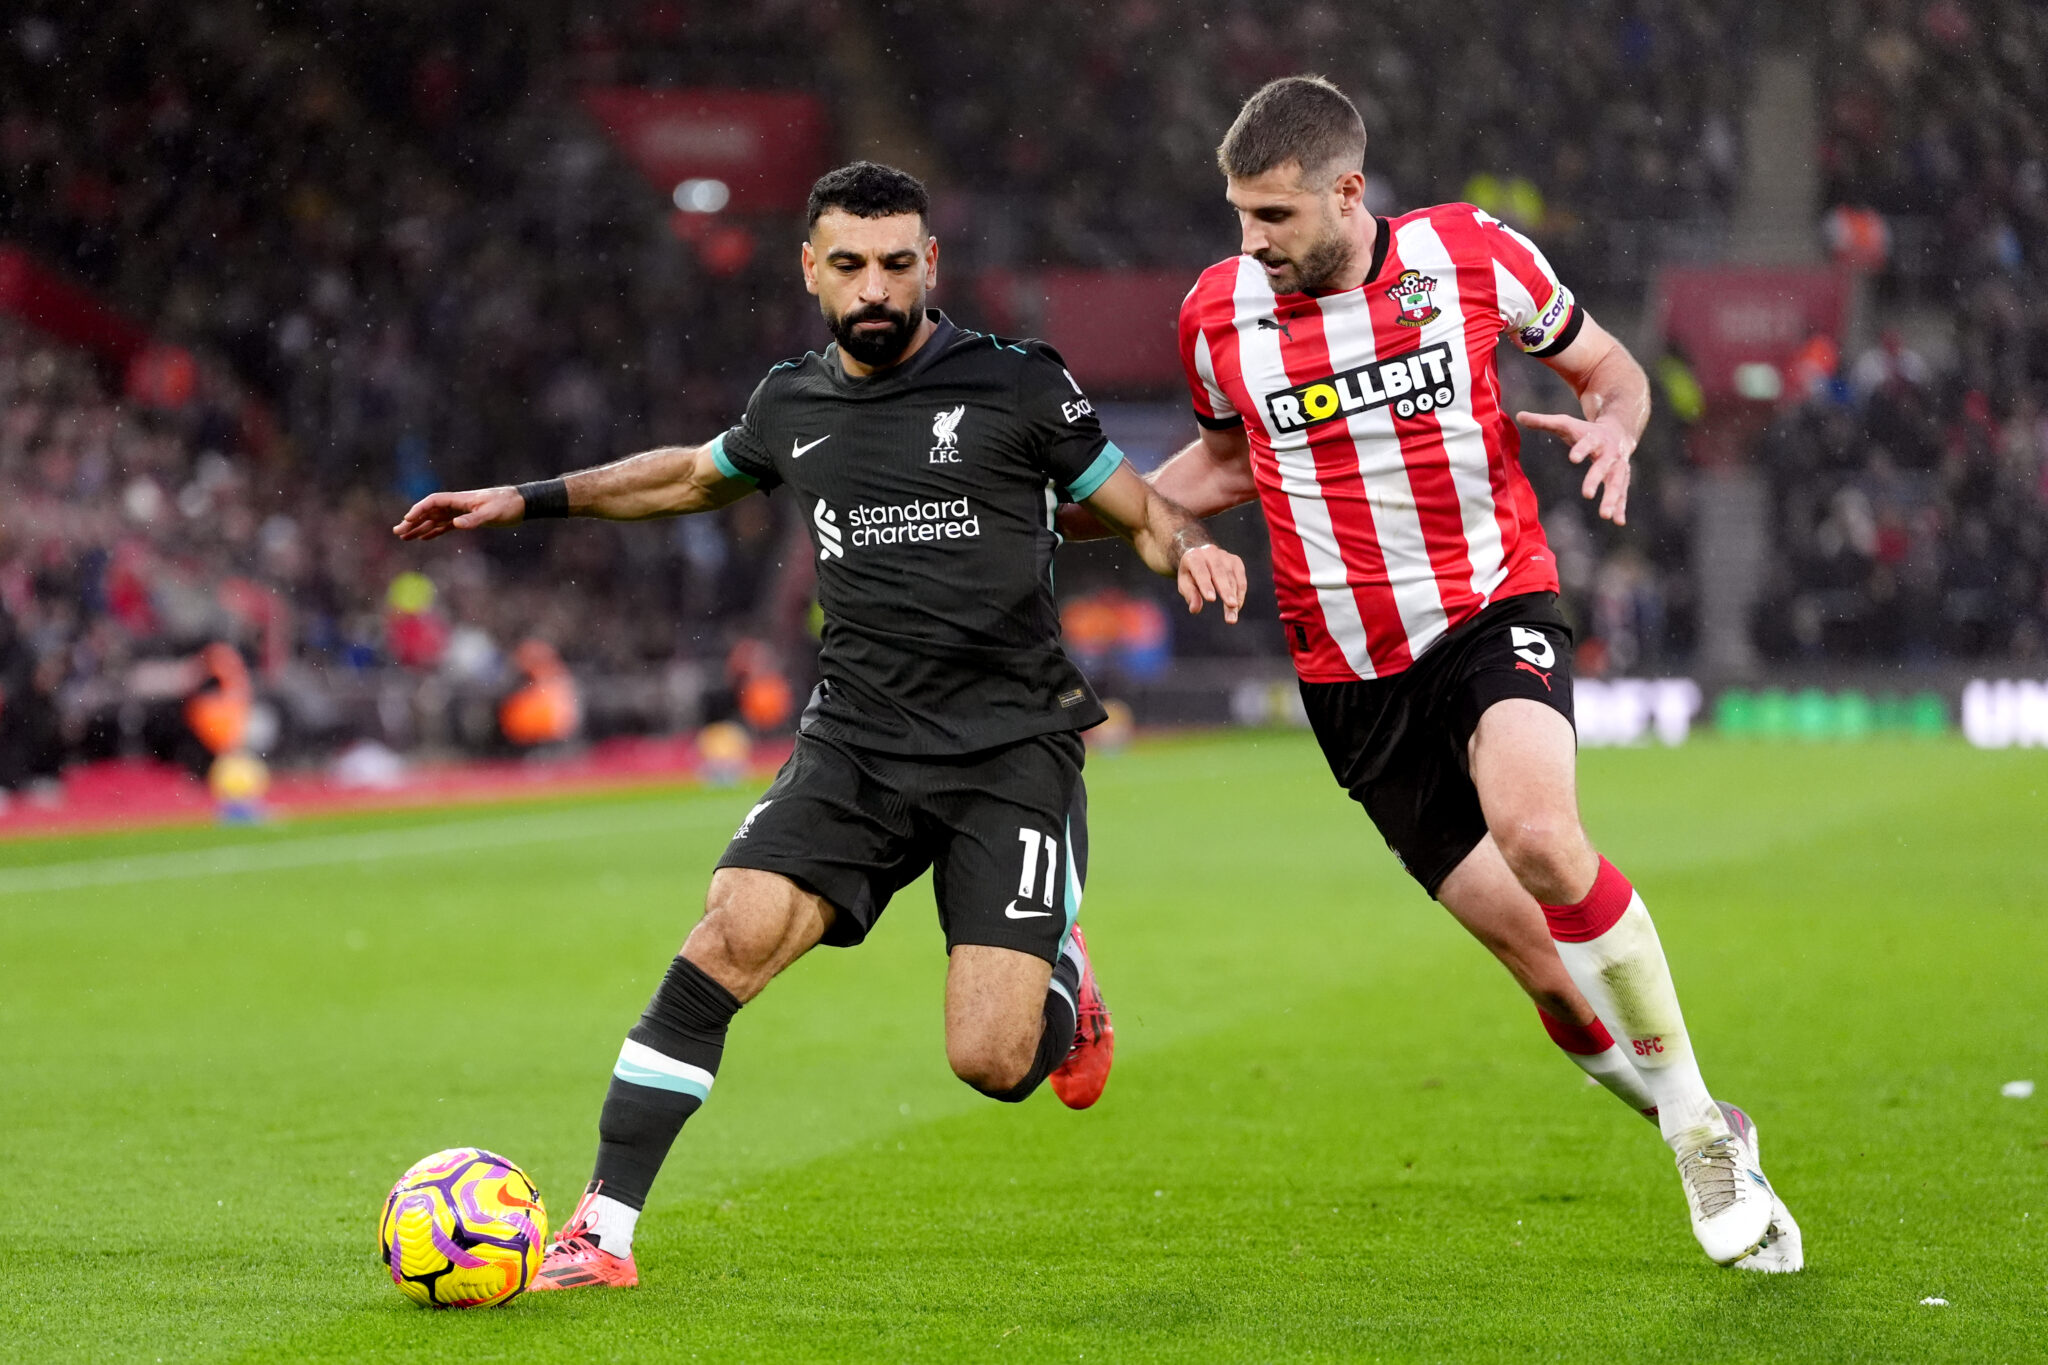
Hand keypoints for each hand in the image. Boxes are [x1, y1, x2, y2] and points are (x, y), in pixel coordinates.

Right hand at [392, 486, 525, 540]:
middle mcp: (457, 505)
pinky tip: (425, 538)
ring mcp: (461, 512)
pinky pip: (446, 526)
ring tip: (405, 537)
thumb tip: (455, 525)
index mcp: (460, 500)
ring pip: (435, 520)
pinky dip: (435, 532)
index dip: (419, 510)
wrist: (522, 503)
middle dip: (413, 521)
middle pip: (429, 512)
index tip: (407, 520)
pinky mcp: (468, 520)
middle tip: (397, 532)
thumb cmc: (507, 505)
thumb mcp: (492, 513)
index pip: (433, 502)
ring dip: (420, 528)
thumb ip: (473, 520)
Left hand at [1177, 543, 1245, 622]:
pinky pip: (1240, 579)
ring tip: (1232, 617)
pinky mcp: (1236, 561)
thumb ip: (1190, 594)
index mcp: (1194, 557)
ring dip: (1235, 598)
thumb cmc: (1190, 573)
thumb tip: (1195, 609)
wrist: (1199, 554)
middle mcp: (1211, 553)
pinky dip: (1240, 594)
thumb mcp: (1184, 582)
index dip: (1206, 585)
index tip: (1211, 599)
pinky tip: (1236, 607)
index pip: (1201, 571)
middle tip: (1231, 606)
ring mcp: (1225, 556)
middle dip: (1226, 591)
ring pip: (1232, 578)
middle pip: (1220, 573)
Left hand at [1515, 411, 1632, 524]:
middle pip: (1604, 466)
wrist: (1618, 430)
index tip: (1572, 458)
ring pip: (1617, 482)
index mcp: (1595, 437)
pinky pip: (1622, 493)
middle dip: (1596, 479)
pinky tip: (1619, 522)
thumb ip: (1543, 421)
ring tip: (1605, 516)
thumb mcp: (1565, 423)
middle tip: (1587, 495)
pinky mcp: (1622, 478)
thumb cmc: (1584, 430)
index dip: (1581, 449)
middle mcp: (1610, 452)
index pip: (1588, 442)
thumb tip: (1519, 415)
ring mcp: (1618, 466)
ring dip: (1613, 499)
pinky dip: (1621, 507)